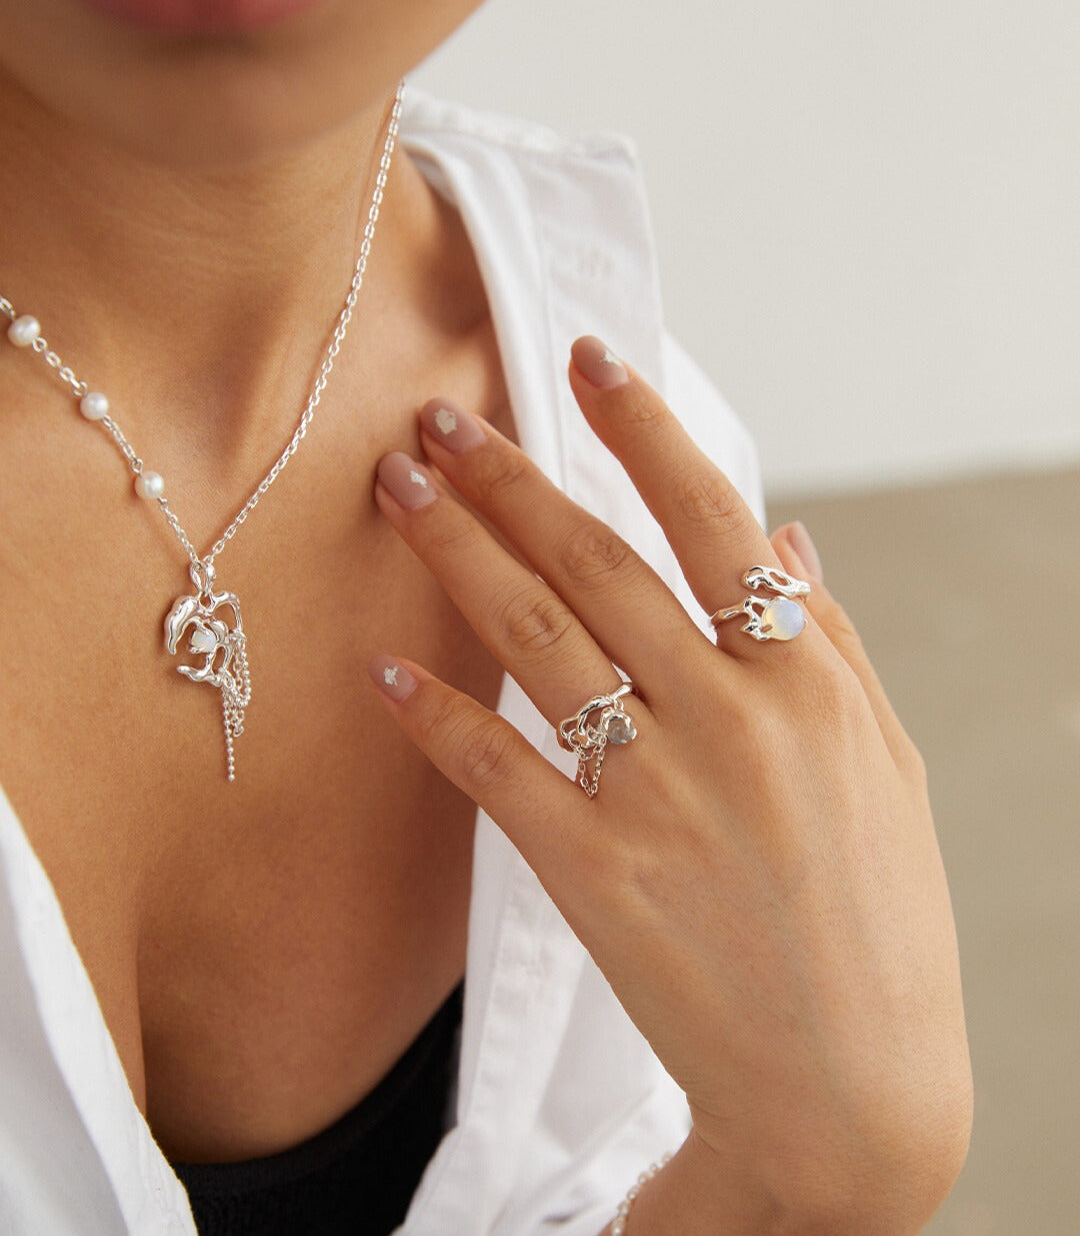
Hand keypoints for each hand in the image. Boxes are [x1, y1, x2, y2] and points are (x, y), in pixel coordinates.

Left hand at [368, 336, 972, 1231]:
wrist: (851, 1083)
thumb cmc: (879, 916)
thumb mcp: (886, 761)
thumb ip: (835, 638)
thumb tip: (788, 536)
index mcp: (804, 679)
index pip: (709, 517)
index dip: (643, 428)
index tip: (586, 359)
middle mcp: (728, 719)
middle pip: (594, 561)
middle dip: (509, 475)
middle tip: (439, 416)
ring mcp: (656, 794)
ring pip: (533, 637)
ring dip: (456, 551)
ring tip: (398, 489)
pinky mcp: (594, 874)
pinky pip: (495, 770)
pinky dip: (436, 712)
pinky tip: (385, 664)